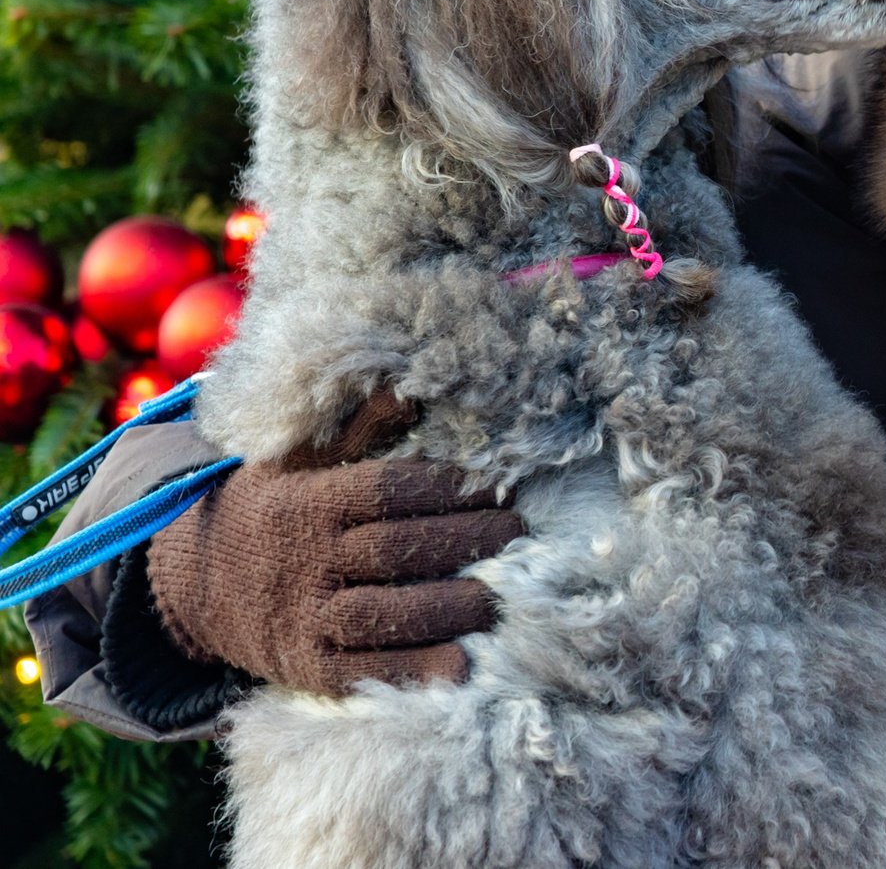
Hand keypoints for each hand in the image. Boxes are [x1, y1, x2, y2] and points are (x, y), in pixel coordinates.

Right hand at [146, 387, 525, 695]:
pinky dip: (413, 673)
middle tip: (519, 533)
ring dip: (447, 608)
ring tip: (500, 597)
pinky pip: (361, 674)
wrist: (190, 583)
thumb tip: (416, 386)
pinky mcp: (306, 668)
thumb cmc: (270, 508)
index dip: (446, 488)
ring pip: (379, 614)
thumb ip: (360, 428)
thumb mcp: (299, 460)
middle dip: (464, 541)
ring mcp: (302, 619)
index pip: (384, 490)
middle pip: (393, 550)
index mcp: (306, 501)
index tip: (498, 485)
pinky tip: (463, 667)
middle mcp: (304, 561)